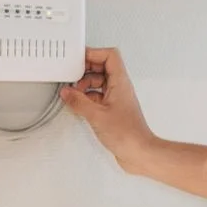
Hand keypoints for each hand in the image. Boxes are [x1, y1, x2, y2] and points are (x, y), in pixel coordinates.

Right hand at [61, 47, 157, 172]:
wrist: (139, 152)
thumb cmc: (128, 135)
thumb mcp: (96, 115)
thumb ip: (78, 102)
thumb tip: (67, 93)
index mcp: (120, 82)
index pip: (109, 55)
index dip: (93, 53)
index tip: (78, 59)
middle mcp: (120, 88)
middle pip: (102, 67)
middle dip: (85, 70)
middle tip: (72, 77)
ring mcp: (117, 99)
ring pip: (99, 82)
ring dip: (85, 85)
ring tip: (74, 93)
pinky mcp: (113, 110)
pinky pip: (98, 96)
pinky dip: (87, 98)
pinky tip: (79, 105)